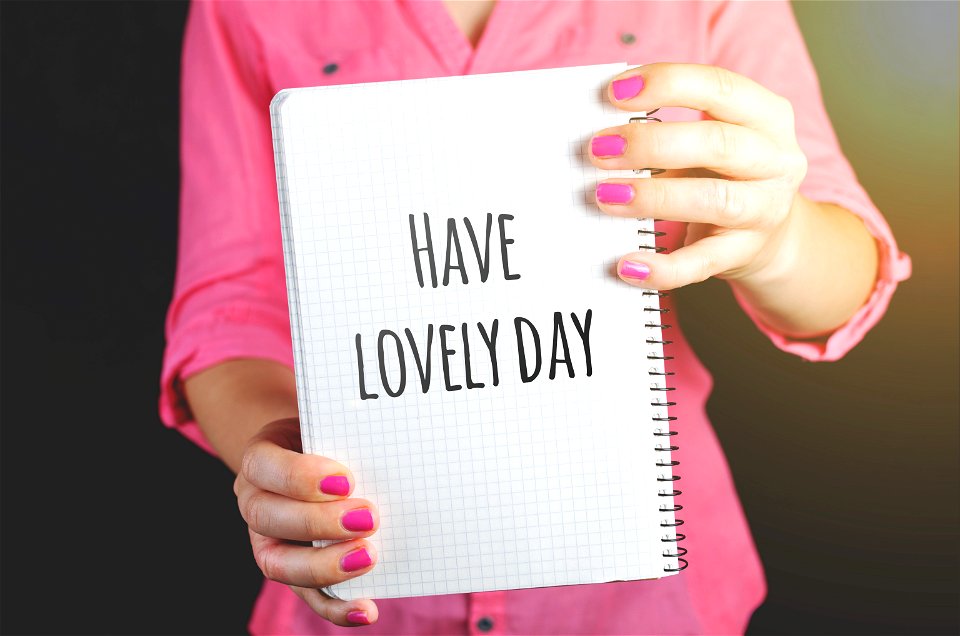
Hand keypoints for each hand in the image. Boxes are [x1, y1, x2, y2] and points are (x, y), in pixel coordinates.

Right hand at [235, 418, 379, 626]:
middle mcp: (254, 502)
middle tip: (368, 517)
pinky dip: (336, 607)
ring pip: (280, 564)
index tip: (345, 480)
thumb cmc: (326, 438)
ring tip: (368, 558)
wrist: (310, 455)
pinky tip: (366, 610)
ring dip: (325, 566)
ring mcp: (268, 541)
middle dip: (318, 522)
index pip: (264, 467)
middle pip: (268, 518)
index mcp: (258, 460)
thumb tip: (386, 445)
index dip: (299, 477)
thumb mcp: (326, 424)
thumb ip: (343, 433)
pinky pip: (308, 596)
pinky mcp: (292, 570)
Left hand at [590, 62, 809, 289]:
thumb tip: (599, 132)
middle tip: (599, 150)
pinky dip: (663, 267)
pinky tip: (628, 265)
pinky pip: (701, 263)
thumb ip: (666, 127)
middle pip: (717, 142)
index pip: (720, 87)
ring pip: (712, 199)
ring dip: (653, 197)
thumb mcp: (709, 139)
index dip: (668, 83)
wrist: (771, 237)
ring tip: (606, 195)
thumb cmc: (725, 174)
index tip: (615, 91)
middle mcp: (775, 160)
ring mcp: (765, 209)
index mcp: (767, 116)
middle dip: (651, 144)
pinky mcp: (744, 253)